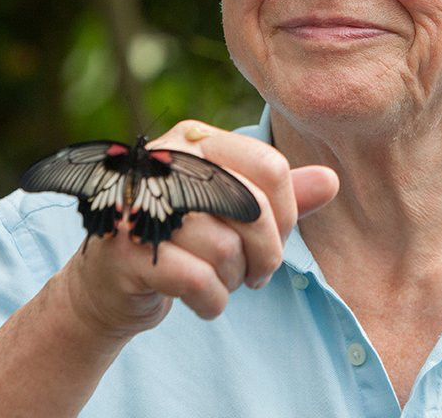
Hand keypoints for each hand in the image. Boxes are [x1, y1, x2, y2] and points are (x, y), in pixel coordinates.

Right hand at [56, 120, 338, 340]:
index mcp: (195, 140)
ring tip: (218, 281)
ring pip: (226, 249)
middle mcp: (164, 163)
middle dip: (266, 253)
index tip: (275, 238)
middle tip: (256, 273)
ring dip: (233, 281)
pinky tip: (203, 302)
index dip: (287, 213)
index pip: (269, 168)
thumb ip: (280, 197)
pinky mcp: (124, 251)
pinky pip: (199, 280)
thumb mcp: (233, 213)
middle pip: (252, 208)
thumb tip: (332, 181)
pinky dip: (212, 301)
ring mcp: (139, 206)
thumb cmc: (182, 241)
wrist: (109, 284)